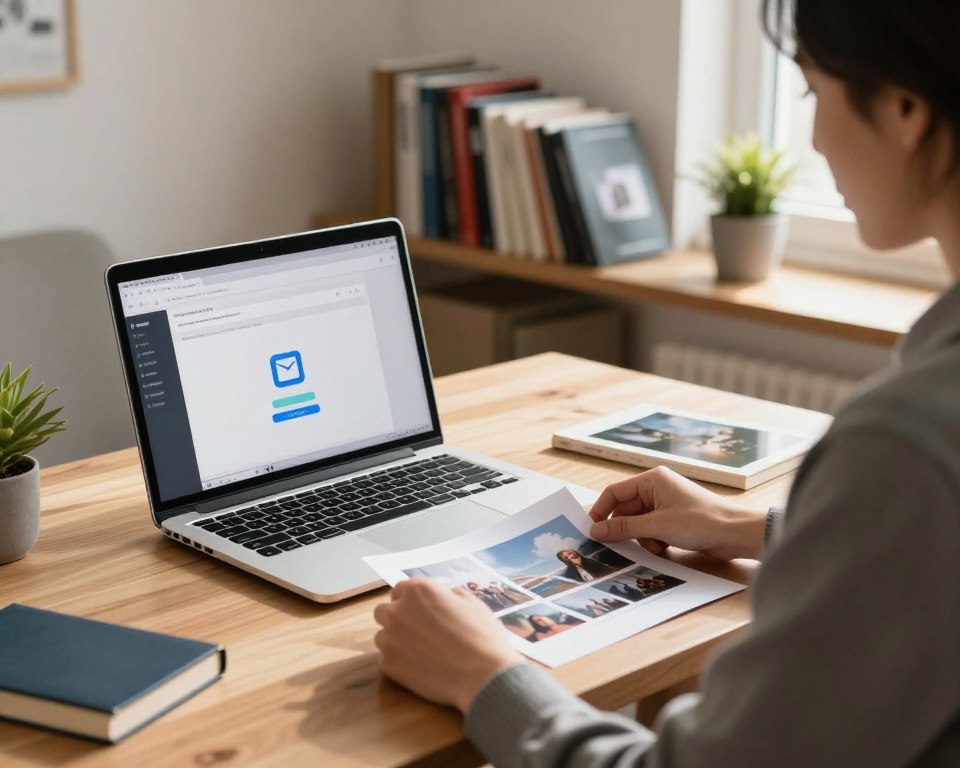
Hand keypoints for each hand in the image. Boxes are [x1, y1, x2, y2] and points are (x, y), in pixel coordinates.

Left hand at [373, 579, 523, 712]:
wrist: (482, 675)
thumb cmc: (481, 635)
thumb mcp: (471, 603)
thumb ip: (449, 595)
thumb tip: (444, 597)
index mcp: (417, 590)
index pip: (400, 590)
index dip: (411, 601)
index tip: (420, 612)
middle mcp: (398, 610)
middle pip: (384, 612)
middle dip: (397, 619)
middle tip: (417, 632)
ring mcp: (390, 638)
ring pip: (382, 636)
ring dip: (395, 641)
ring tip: (419, 653)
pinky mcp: (388, 665)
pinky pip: (387, 659)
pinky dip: (399, 663)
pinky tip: (419, 668)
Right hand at [588, 466, 765, 560]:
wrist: (736, 534)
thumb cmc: (701, 522)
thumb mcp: (657, 526)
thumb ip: (624, 528)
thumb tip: (596, 530)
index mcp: (652, 480)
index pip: (615, 492)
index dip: (601, 511)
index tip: (591, 530)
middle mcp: (657, 489)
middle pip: (626, 510)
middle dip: (626, 529)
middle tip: (620, 546)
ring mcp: (666, 504)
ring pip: (638, 523)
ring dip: (642, 538)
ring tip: (657, 546)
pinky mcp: (674, 519)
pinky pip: (651, 530)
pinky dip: (654, 541)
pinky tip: (666, 548)